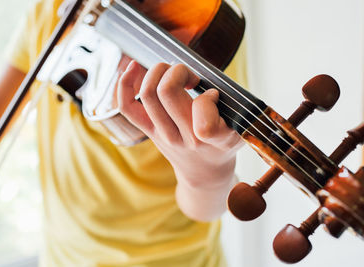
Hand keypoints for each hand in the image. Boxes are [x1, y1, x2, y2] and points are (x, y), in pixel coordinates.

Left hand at [117, 60, 242, 220]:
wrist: (205, 174)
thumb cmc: (222, 146)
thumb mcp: (238, 131)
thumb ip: (230, 112)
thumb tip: (208, 92)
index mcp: (212, 137)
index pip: (203, 108)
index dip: (208, 94)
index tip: (214, 96)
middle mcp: (184, 137)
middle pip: (166, 90)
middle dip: (178, 70)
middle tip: (189, 77)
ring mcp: (163, 135)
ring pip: (147, 93)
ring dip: (159, 72)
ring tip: (172, 74)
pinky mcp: (149, 132)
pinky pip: (127, 107)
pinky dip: (124, 84)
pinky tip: (133, 67)